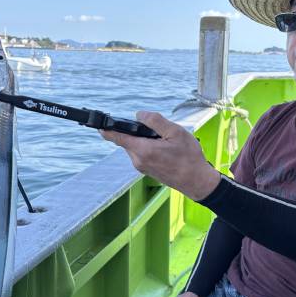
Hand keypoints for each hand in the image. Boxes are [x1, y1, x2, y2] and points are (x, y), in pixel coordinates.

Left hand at [99, 111, 220, 200]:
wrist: (197, 182)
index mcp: (143, 150)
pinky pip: (142, 152)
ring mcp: (142, 167)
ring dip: (146, 139)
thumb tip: (139, 114)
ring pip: (136, 145)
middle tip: (161, 132)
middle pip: (129, 139)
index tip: (98, 122)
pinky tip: (167, 149)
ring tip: (167, 142)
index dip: (107, 128)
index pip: (117, 137)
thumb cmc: (189, 158)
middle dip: (139, 131)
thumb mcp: (175, 132)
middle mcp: (138, 160)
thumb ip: (155, 121)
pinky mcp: (147, 170)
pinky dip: (150, 147)